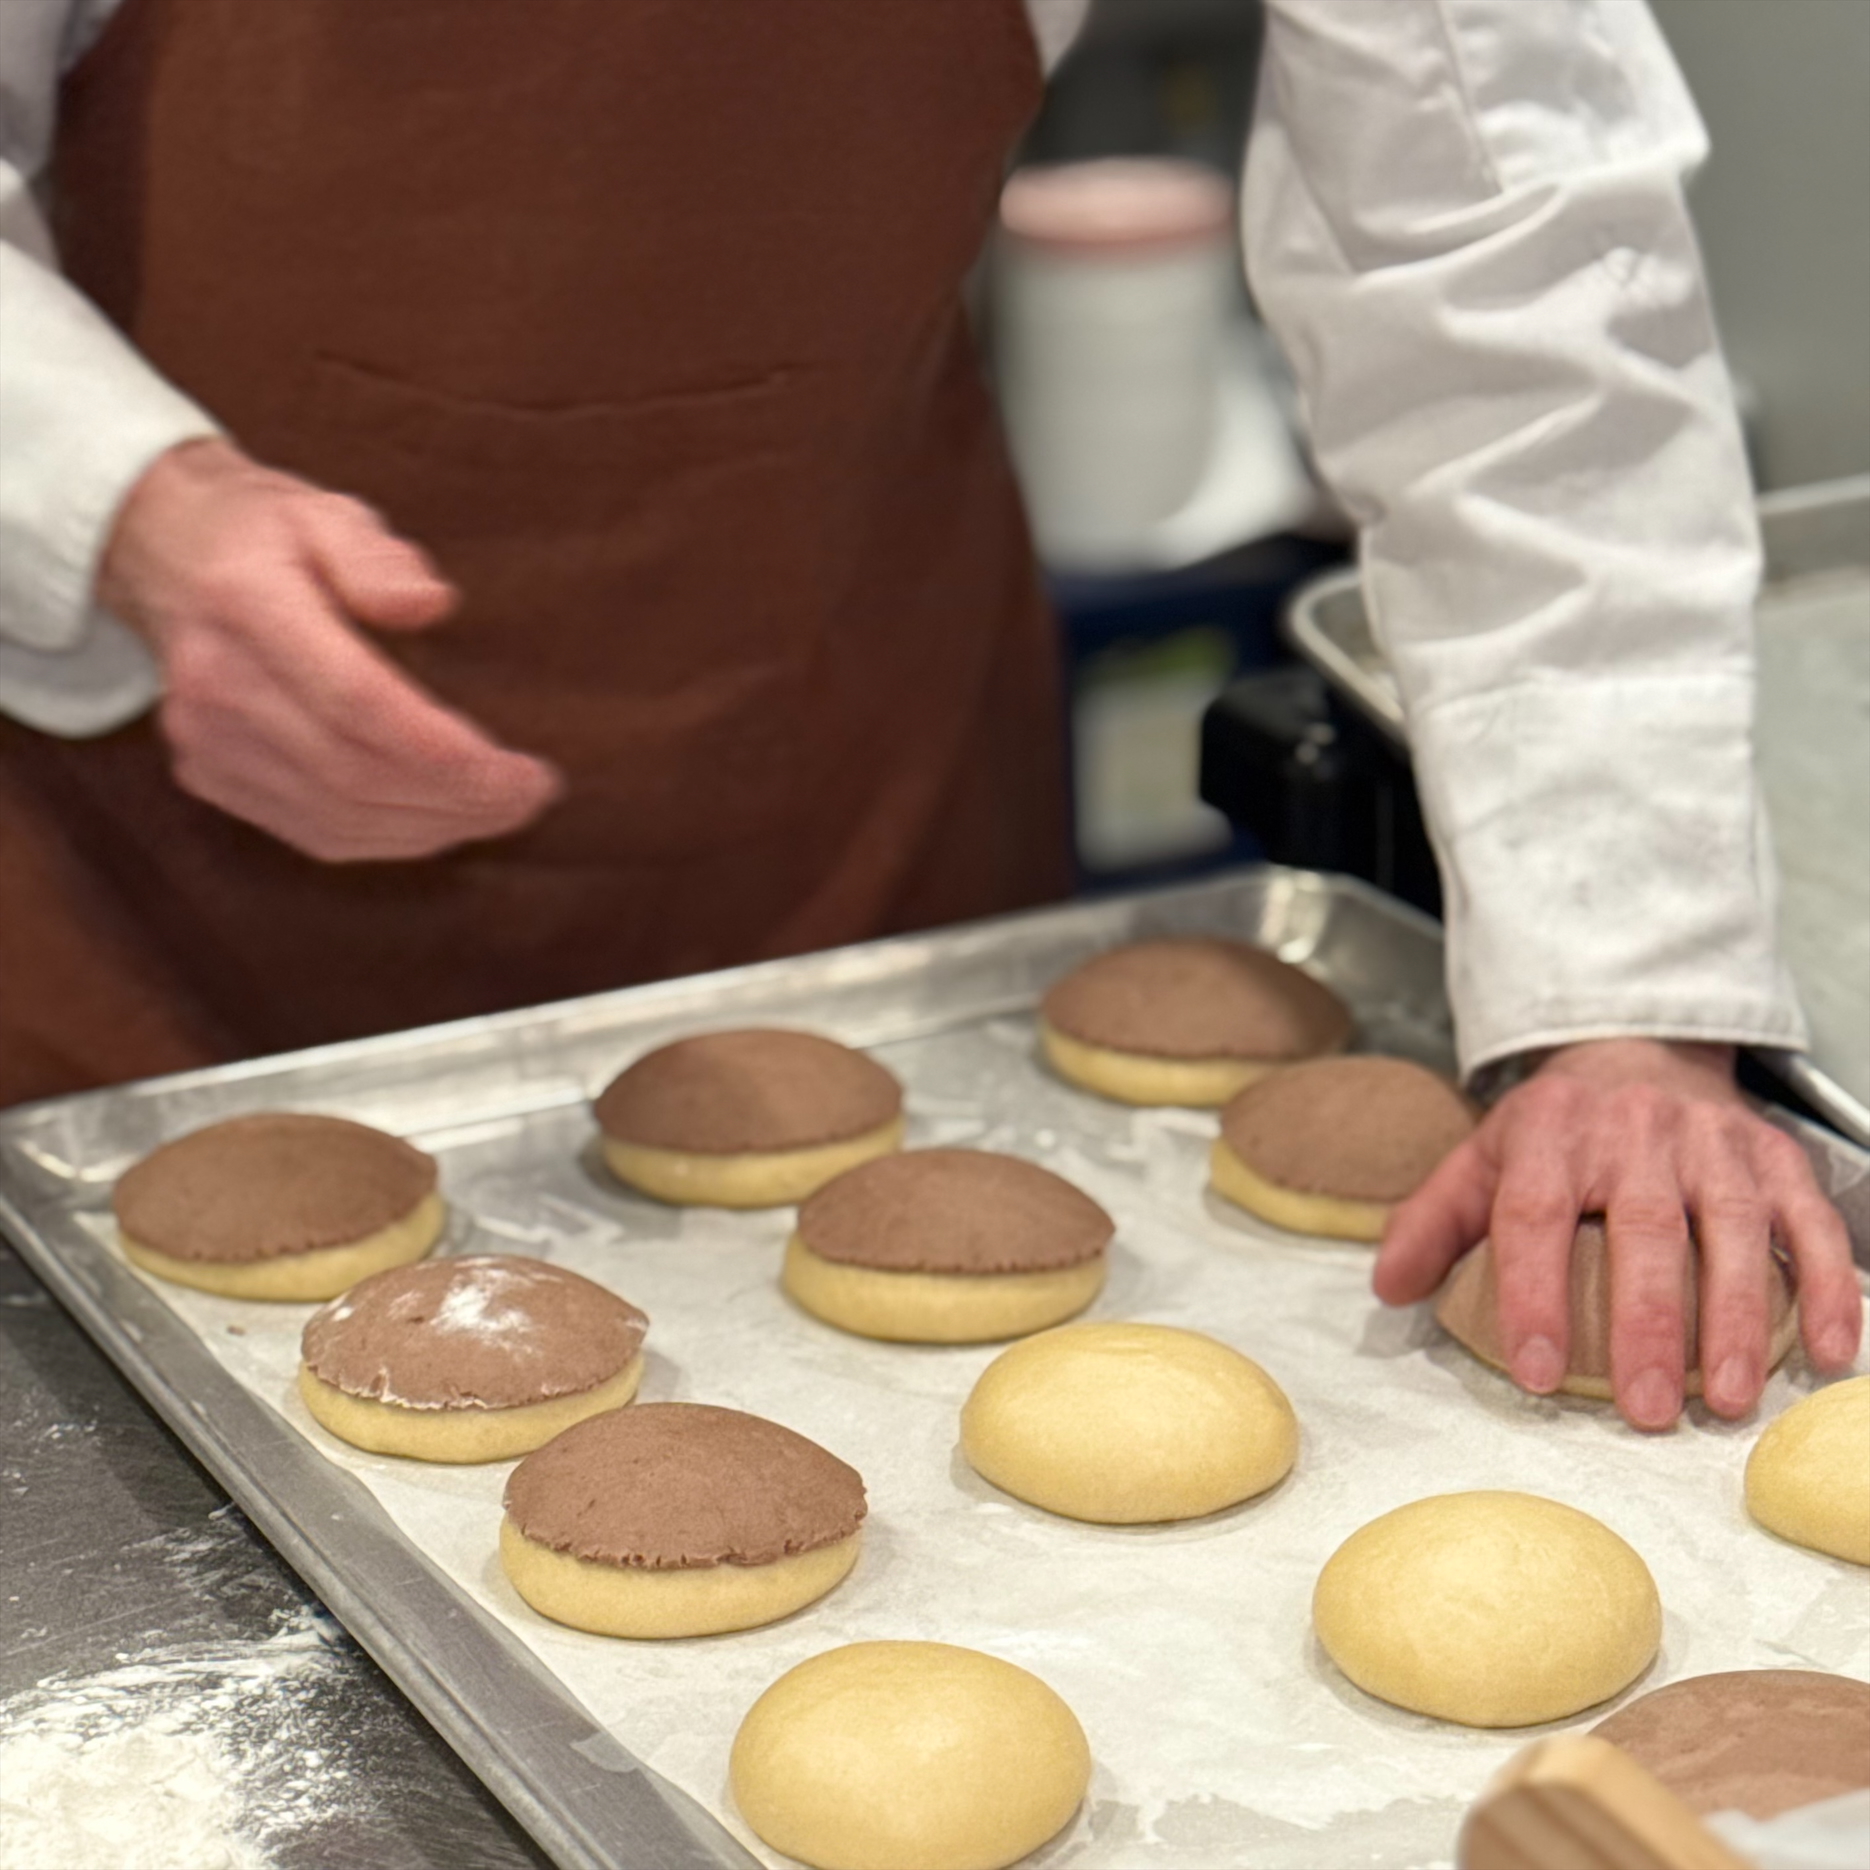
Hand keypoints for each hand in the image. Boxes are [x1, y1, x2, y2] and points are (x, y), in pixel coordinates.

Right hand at [98, 438, 560, 860]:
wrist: (170, 556)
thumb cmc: (269, 534)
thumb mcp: (328, 512)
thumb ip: (377, 556)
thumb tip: (431, 602)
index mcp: (246, 603)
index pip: (356, 702)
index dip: (447, 753)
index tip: (523, 772)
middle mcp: (214, 682)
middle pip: (354, 773)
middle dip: (459, 799)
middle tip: (533, 794)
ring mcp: (204, 739)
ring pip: (338, 818)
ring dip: (435, 827)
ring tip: (502, 810)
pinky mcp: (211, 775)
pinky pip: (315, 832)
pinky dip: (392, 837)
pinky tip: (444, 819)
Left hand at [1376, 1039, 1860, 1430]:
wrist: (1638, 1051)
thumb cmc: (1556, 1129)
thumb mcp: (1480, 1158)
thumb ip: (1432, 1221)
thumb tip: (1389, 1289)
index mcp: (1550, 1133)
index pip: (1535, 1215)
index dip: (1534, 1295)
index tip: (1538, 1372)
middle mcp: (1634, 1131)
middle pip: (1646, 1230)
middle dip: (1647, 1325)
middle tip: (1646, 1409)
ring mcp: (1712, 1142)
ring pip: (1735, 1230)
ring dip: (1737, 1320)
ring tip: (1726, 1399)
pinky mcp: (1774, 1156)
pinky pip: (1811, 1221)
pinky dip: (1829, 1286)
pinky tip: (1825, 1353)